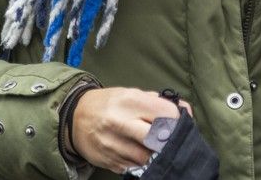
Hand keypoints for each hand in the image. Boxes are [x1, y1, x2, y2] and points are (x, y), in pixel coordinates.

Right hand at [70, 87, 192, 173]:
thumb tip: (185, 110)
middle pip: (157, 137)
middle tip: (172, 139)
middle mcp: (120, 122)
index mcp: (130, 100)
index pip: (165, 112)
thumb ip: (158, 101)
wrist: (76, 117)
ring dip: (156, 154)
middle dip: (169, 140)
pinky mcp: (109, 161)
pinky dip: (142, 163)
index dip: (177, 118)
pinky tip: (142, 154)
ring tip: (158, 147)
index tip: (180, 122)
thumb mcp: (132, 93)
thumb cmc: (111, 103)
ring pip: (146, 157)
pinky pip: (134, 167)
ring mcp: (113, 144)